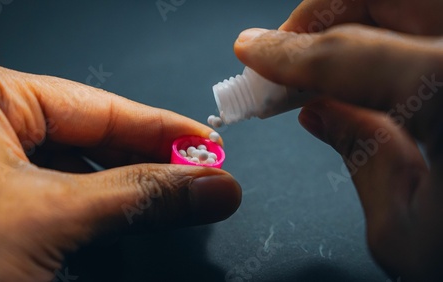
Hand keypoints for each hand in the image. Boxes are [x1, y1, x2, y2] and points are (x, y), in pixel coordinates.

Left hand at [0, 52, 240, 280]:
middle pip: (85, 132)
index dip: (160, 127)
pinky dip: (87, 201)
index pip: (95, 104)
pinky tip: (119, 210)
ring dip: (119, 182)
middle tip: (199, 174)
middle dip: (144, 158)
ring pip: (68, 162)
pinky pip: (46, 186)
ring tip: (169, 193)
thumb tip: (212, 186)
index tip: (208, 144)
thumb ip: (136, 197)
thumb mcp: (46, 219)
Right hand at [233, 1, 442, 279]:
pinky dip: (392, 36)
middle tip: (287, 54)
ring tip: (322, 62)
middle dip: (322, 16)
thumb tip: (318, 112)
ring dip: (357, 21)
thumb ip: (358, 155)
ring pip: (412, 0)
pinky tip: (370, 73)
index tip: (251, 51)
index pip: (347, 51)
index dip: (285, 51)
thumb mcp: (409, 233)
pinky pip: (433, 29)